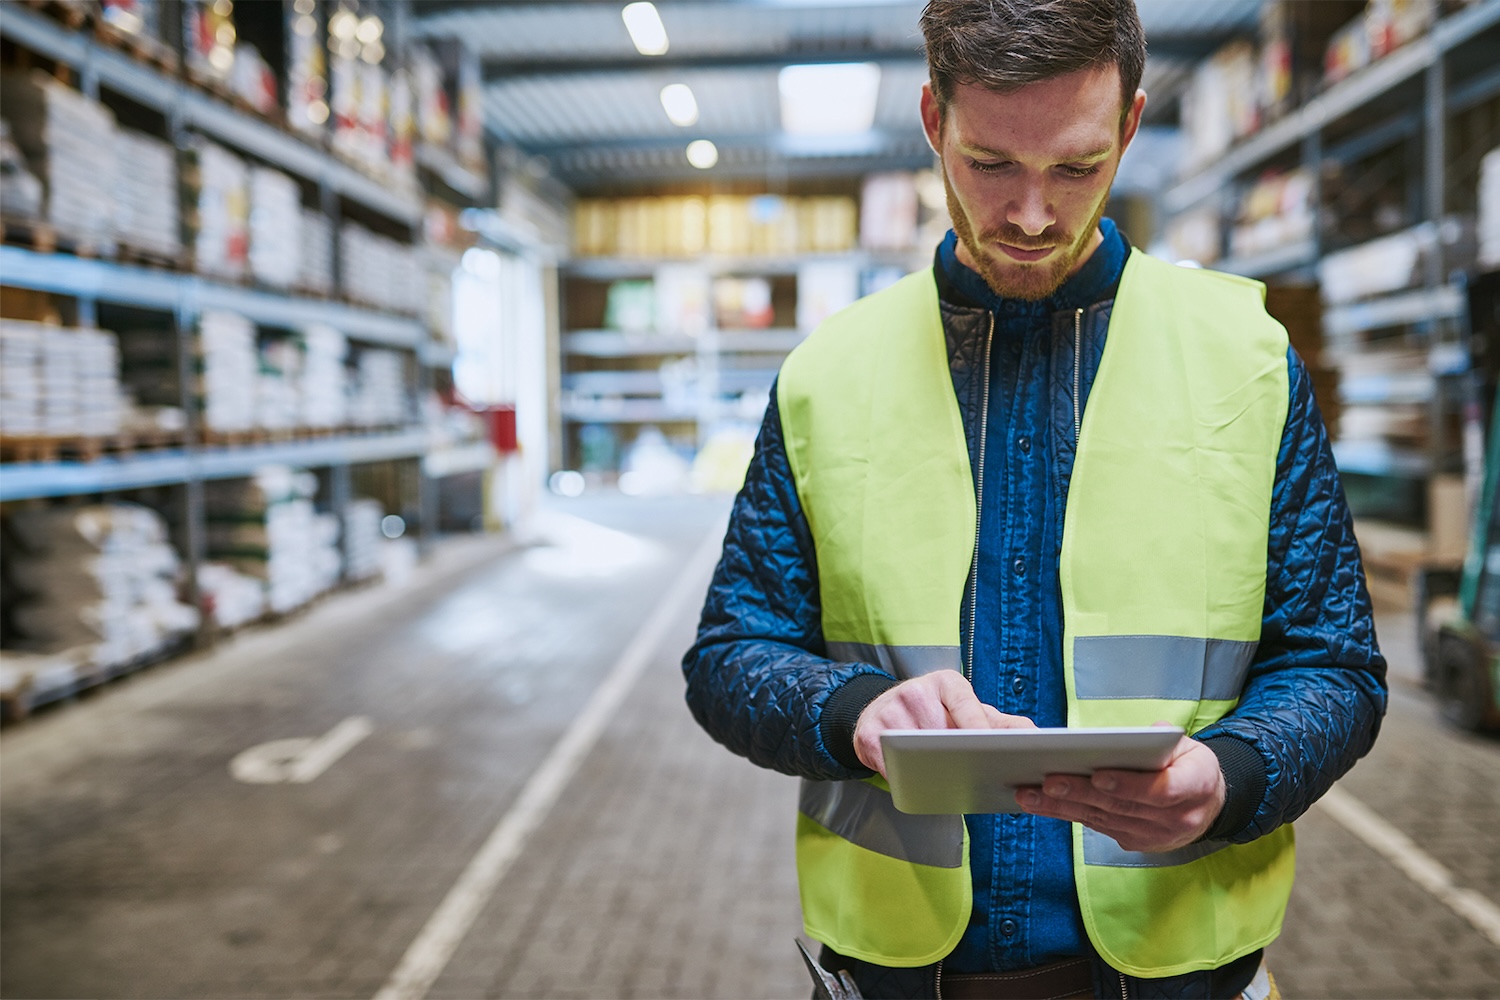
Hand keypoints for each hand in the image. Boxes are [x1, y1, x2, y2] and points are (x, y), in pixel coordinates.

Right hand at [852, 669, 1035, 776]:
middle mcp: (915, 691)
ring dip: (931, 770)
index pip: (965, 702)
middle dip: (957, 755)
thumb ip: (1000, 723)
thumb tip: (1035, 735)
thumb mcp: (964, 709)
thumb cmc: (931, 713)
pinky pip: (891, 764)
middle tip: (977, 775)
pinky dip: (905, 778)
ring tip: (946, 781)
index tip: (992, 748)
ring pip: (916, 751)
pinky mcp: (868, 734)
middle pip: (941, 731)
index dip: (979, 727)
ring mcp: (889, 712)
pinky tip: (916, 783)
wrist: (878, 711)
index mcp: (945, 682)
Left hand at [1015, 727, 1225, 852]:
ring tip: (1031, 794)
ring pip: (1104, 820)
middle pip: (1122, 807)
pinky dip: (1069, 815)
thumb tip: (1133, 738)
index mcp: (1196, 787)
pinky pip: (1099, 828)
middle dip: (1081, 794)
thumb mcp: (1188, 746)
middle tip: (1047, 781)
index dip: (1128, 785)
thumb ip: (1163, 740)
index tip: (1098, 776)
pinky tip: (1043, 805)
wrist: (1208, 805)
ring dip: (1064, 808)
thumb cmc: (1191, 767)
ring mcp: (1156, 835)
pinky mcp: (1136, 842)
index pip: (1161, 790)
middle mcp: (1177, 818)